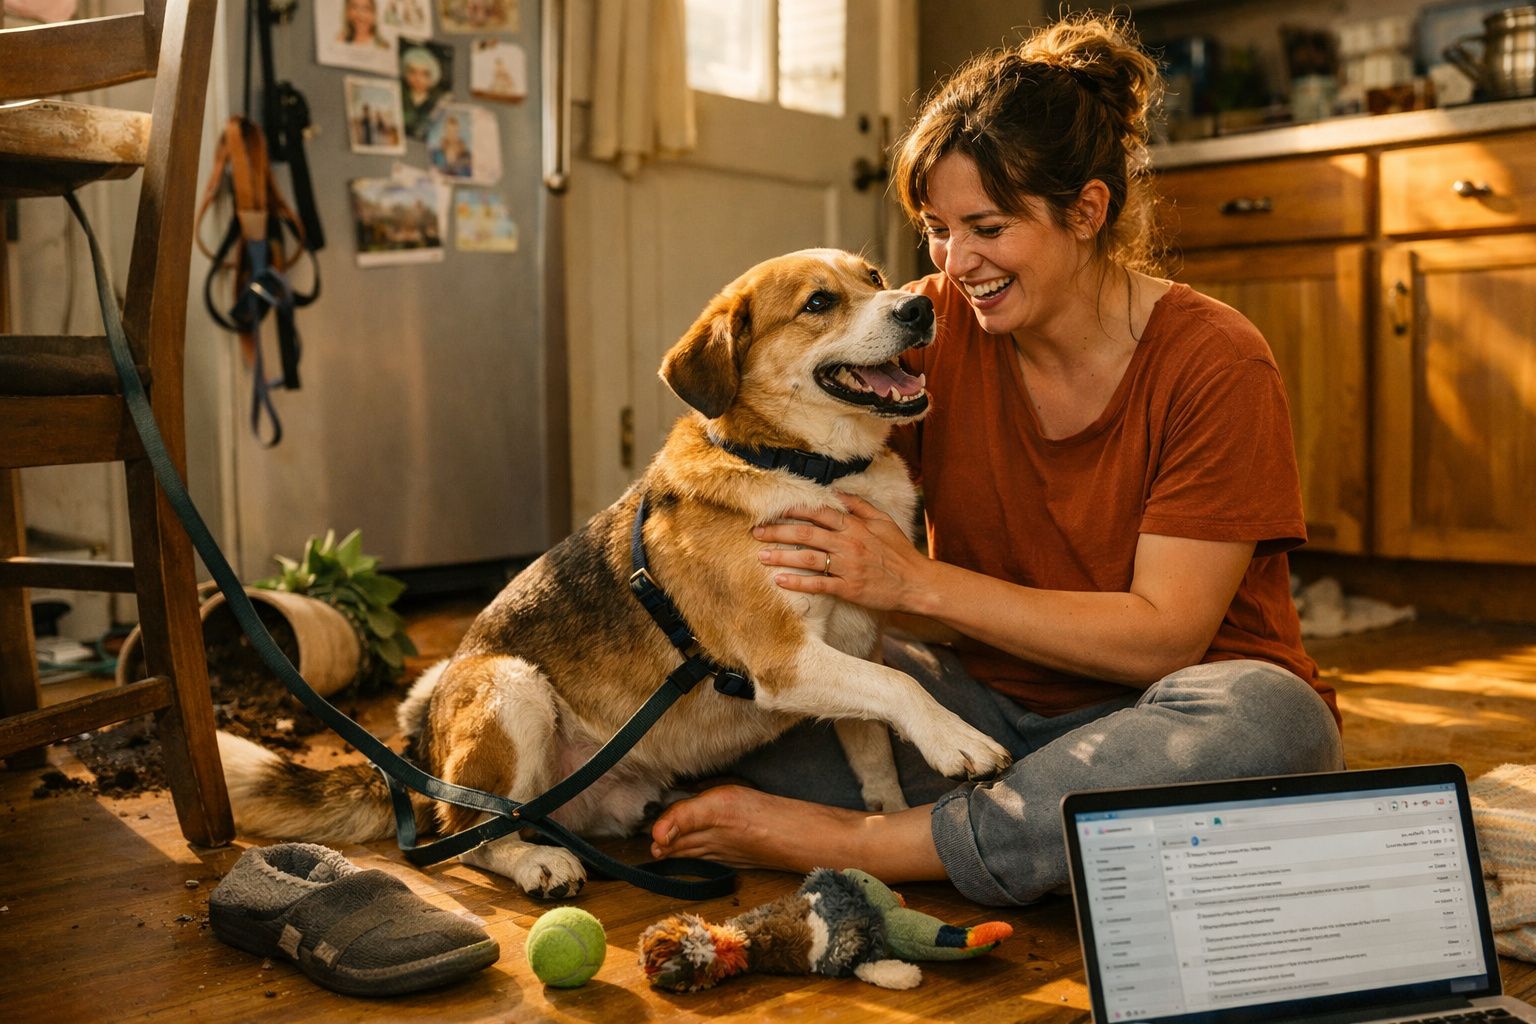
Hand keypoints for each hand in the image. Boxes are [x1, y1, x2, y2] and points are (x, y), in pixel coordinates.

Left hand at [753, 492, 927, 611]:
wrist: (916, 582)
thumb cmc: (900, 552)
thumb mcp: (884, 522)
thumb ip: (860, 506)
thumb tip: (837, 492)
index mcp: (855, 526)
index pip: (819, 513)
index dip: (794, 510)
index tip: (774, 510)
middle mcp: (848, 543)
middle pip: (806, 534)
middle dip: (778, 531)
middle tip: (756, 532)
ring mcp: (848, 567)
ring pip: (808, 558)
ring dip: (782, 557)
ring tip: (761, 556)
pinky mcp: (849, 589)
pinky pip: (818, 585)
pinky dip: (798, 583)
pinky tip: (780, 581)